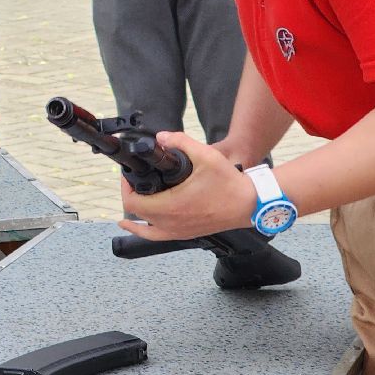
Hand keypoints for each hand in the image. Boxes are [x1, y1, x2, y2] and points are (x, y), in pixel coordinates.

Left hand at [116, 131, 255, 241]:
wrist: (250, 204)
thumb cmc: (229, 183)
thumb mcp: (205, 155)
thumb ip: (180, 141)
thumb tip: (161, 137)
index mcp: (172, 206)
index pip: (133, 202)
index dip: (124, 187)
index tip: (126, 175)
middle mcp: (172, 223)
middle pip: (136, 214)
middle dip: (130, 195)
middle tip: (131, 181)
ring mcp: (179, 232)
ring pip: (146, 230)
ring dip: (135, 217)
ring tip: (126, 210)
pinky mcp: (188, 234)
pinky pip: (159, 237)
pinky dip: (145, 231)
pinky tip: (141, 226)